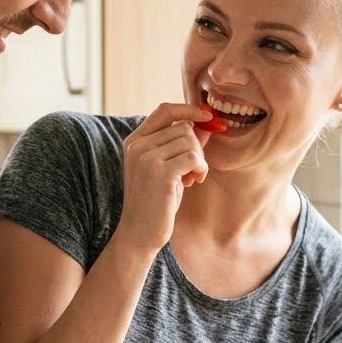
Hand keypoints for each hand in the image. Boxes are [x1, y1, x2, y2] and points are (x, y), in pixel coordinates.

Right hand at [118, 102, 211, 254]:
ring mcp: (147, 158)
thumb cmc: (155, 201)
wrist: (139, 233)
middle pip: (183, 126)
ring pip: (191, 141)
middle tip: (193, 169)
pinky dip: (201, 168)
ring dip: (199, 159)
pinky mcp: (160, 173)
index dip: (188, 109)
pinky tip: (195, 181)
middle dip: (196, 146)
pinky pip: (194, 157)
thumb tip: (206, 123)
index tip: (207, 117)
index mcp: (134, 141)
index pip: (165, 110)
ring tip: (192, 178)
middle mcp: (137, 145)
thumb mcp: (167, 168)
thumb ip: (182, 144)